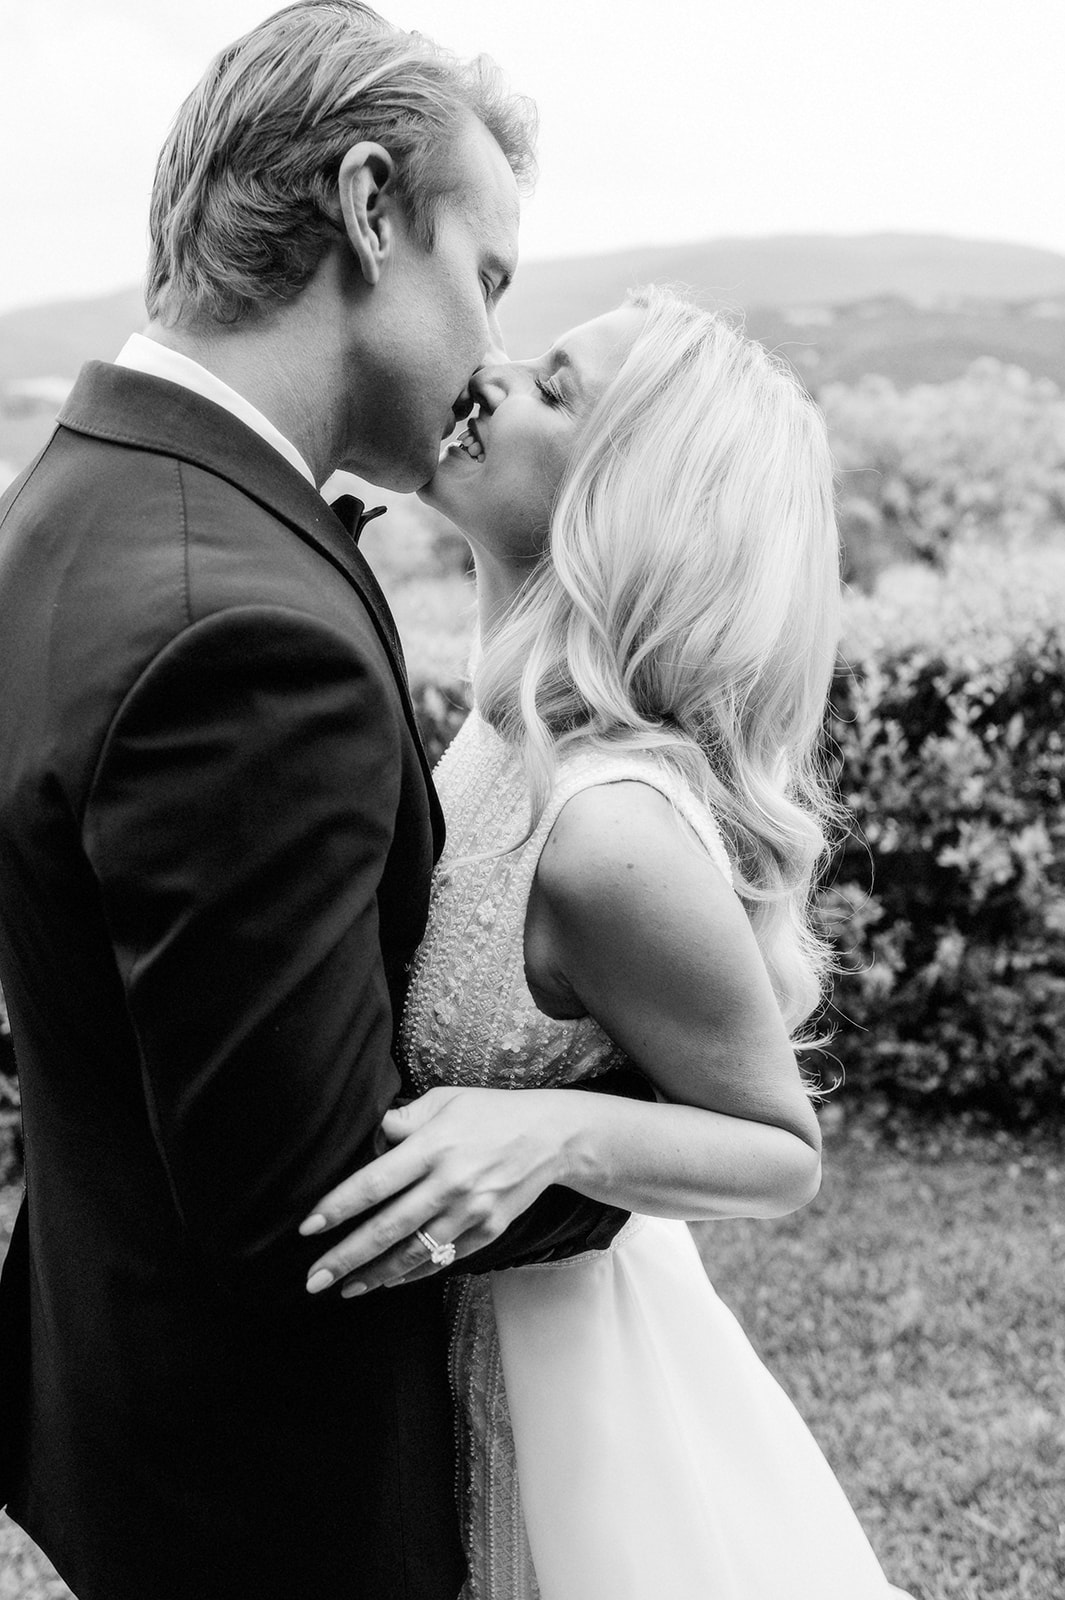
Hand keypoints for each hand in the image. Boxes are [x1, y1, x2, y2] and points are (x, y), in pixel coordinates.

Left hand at [299, 1086, 569, 1296]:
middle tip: (313, 1280)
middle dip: (346, 1257)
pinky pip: (443, 1259)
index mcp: (434, 1146)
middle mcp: (450, 1183)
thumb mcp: (445, 1100)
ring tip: (344, 1289)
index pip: (374, 1183)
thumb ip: (403, 1120)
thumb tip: (369, 1138)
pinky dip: (414, 1273)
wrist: (553, 1136)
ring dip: (375, 1275)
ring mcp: (471, 1212)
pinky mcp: (488, 1231)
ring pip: (413, 1253)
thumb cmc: (492, 1112)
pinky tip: (389, 1281)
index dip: (338, 1207)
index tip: (308, 1227)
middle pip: (387, 1228)